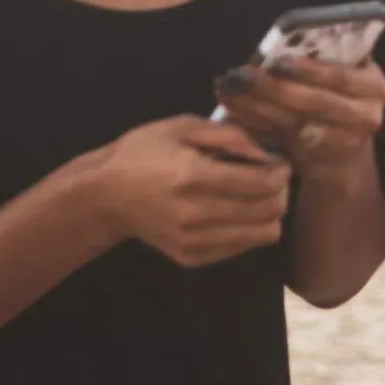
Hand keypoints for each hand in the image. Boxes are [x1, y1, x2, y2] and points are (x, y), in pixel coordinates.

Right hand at [86, 116, 291, 266]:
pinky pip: (242, 248)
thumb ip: (230, 135)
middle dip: (281, 191)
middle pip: (268, 211)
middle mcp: (194, 214)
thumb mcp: (182, 126)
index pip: (261, 184)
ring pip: (263, 235)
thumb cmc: (143, 153)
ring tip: (257, 196)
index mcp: (192, 176)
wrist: (103, 196)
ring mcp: (193, 241)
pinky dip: (249, 229)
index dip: (281, 172)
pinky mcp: (191, 258)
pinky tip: (235, 211)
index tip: (279, 162)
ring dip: (270, 213)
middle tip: (273, 178)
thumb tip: (268, 152)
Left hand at [213, 56, 384, 175]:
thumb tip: (276, 47)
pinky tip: (232, 110)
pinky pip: (282, 139)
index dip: (310, 70)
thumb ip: (319, 58)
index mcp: (374, 85)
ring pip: (294, 123)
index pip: (342, 76)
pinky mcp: (319, 161)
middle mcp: (367, 116)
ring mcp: (345, 143)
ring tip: (227, 89)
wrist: (342, 147)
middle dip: (274, 88)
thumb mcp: (339, 73)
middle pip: (316, 103)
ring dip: (256, 105)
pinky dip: (254, 123)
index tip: (278, 61)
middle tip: (241, 75)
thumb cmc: (334, 94)